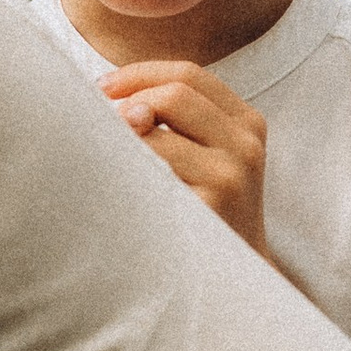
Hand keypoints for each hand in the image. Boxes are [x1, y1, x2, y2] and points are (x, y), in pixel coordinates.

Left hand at [100, 60, 269, 254]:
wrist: (235, 276)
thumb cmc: (207, 207)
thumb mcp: (209, 154)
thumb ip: (175, 118)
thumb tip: (115, 99)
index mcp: (247, 122)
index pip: (189, 74)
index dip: (140, 74)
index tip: (102, 87)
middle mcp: (245, 144)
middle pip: (175, 94)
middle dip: (131, 101)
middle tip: (104, 123)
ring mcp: (230, 175)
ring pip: (158, 133)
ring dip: (124, 139)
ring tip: (113, 158)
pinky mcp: (209, 204)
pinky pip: (152, 170)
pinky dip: (128, 168)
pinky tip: (122, 183)